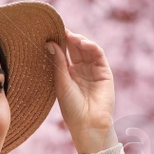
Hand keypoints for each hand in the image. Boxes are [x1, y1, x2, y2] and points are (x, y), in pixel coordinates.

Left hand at [45, 30, 116, 153]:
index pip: (63, 53)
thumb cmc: (72, 109)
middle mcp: (80, 70)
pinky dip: (92, 46)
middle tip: (60, 29)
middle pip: (74, 48)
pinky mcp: (104, 72)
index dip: (58, 42)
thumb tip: (49, 43)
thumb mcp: (61, 83)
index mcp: (67, 74)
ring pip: (86, 49)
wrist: (89, 124)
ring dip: (79, 40)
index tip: (50, 31)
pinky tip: (84, 43)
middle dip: (68, 38)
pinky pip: (98, 55)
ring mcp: (93, 70)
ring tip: (71, 36)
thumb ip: (58, 62)